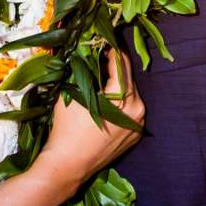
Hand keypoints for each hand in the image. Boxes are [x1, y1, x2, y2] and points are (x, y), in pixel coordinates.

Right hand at [38, 48, 144, 189]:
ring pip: (130, 95)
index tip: (103, 40)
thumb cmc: (67, 129)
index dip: (112, 49)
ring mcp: (138, 125)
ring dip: (118, 85)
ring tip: (101, 78)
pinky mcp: (134, 136)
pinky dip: (120, 104)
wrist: (68, 165)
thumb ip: (83, 71)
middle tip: (101, 55)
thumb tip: (87, 53)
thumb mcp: (71, 93)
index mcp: (124, 98)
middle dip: (115, 66)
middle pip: (128, 79)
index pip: (121, 64)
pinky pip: (130, 112)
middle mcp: (138, 111)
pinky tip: (105, 102)